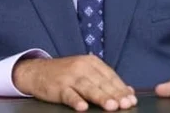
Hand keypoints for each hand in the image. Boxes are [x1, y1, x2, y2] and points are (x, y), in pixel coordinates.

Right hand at [12, 55, 136, 111]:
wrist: (37, 71)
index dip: (121, 88)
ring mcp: (70, 76)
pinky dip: (76, 101)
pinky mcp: (58, 87)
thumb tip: (129, 91)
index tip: (132, 100)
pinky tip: (83, 107)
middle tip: (126, 104)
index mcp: (91, 62)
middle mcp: (82, 67)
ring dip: (101, 97)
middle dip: (115, 94)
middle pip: (102, 83)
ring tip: (112, 107)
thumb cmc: (66, 74)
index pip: (110, 76)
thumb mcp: (86, 72)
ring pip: (88, 88)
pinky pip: (69, 95)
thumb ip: (106, 80)